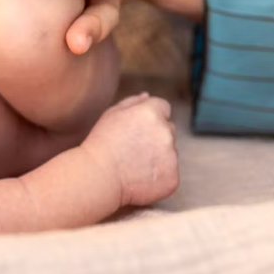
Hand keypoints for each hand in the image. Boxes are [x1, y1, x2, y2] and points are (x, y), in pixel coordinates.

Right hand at [83, 93, 177, 207]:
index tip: (138, 129)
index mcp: (151, 113)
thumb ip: (132, 102)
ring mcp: (172, 156)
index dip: (150, 118)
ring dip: (158, 156)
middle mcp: (166, 132)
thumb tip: (147, 96)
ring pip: (170, 152)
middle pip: (169, 129)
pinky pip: (170, 173)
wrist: (99, 176)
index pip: (163, 107)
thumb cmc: (101, 144)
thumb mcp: (111, 114)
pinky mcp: (173, 177)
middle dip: (156, 136)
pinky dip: (159, 176)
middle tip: (133, 148)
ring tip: (134, 164)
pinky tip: (140, 177)